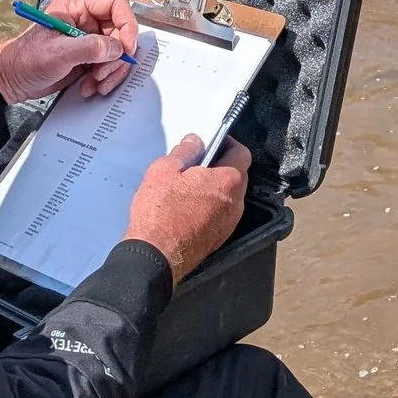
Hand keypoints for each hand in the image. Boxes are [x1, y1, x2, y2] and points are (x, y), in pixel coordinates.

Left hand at [0, 0, 139, 102]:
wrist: (12, 80)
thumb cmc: (25, 60)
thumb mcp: (58, 53)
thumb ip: (90, 48)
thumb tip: (117, 48)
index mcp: (77, 6)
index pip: (116, 4)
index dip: (127, 25)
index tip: (125, 49)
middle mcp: (86, 19)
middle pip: (121, 32)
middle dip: (116, 57)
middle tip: (102, 73)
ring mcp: (89, 38)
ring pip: (118, 51)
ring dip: (110, 71)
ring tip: (94, 83)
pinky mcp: (90, 56)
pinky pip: (110, 65)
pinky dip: (104, 79)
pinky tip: (89, 86)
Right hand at [125, 136, 251, 282]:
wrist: (155, 257)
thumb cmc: (159, 214)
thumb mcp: (164, 171)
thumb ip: (184, 151)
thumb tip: (195, 142)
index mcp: (228, 181)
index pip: (241, 153)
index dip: (227, 143)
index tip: (211, 140)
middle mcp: (235, 203)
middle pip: (236, 174)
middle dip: (218, 164)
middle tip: (195, 161)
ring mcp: (228, 223)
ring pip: (227, 196)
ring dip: (212, 186)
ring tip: (186, 184)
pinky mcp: (218, 238)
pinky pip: (219, 213)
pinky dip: (208, 205)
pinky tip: (186, 205)